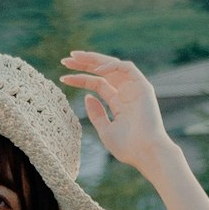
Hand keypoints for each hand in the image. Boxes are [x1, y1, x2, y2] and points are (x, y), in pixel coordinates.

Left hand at [59, 43, 176, 172]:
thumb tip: (87, 96)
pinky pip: (127, 67)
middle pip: (103, 71)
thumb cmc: (127, 147)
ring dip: (94, 59)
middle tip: (65, 60)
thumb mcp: (105, 130)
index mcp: (119, 103)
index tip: (63, 77)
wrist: (145, 152)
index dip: (80, 79)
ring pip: (113, 65)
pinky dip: (111, 65)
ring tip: (74, 57)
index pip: (97, 84)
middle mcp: (126, 93)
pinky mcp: (143, 86)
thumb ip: (96, 114)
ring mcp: (135, 88)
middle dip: (85, 63)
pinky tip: (96, 70)